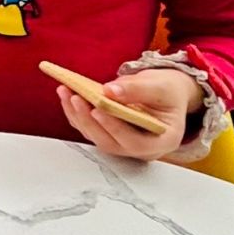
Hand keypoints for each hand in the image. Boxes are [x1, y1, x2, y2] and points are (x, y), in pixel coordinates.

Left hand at [56, 69, 198, 160]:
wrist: (165, 93)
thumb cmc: (167, 91)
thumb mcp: (161, 86)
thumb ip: (138, 89)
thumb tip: (110, 91)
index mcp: (163, 140)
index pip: (137, 143)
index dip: (115, 129)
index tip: (98, 110)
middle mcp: (142, 148)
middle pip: (110, 142)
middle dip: (90, 121)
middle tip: (75, 98)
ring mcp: (123, 144)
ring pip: (96, 136)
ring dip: (78, 115)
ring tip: (66, 91)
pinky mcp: (108, 136)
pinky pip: (89, 127)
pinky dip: (76, 112)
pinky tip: (66, 93)